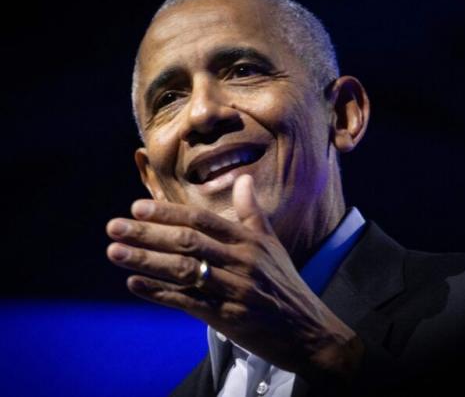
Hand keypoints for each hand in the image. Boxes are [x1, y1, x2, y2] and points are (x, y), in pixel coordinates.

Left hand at [106, 174, 363, 385]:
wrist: (307, 329)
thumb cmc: (285, 284)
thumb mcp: (272, 245)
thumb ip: (252, 213)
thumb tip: (244, 179)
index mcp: (250, 241)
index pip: (203, 220)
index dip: (169, 212)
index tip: (137, 207)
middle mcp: (241, 261)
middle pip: (188, 242)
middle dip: (148, 233)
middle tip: (114, 227)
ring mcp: (234, 289)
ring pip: (184, 270)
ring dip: (146, 261)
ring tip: (115, 252)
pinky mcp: (228, 317)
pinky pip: (188, 302)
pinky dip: (159, 293)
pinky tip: (135, 285)